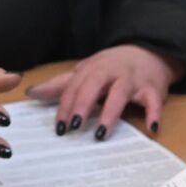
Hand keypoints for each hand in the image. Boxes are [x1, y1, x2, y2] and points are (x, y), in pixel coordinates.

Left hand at [28, 45, 183, 139]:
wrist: (150, 53)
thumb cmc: (113, 67)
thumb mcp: (87, 72)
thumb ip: (61, 84)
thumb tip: (31, 93)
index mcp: (93, 69)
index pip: (75, 87)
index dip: (66, 106)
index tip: (59, 127)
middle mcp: (112, 72)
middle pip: (94, 85)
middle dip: (82, 105)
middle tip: (73, 127)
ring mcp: (133, 80)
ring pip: (120, 93)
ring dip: (110, 112)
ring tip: (101, 133)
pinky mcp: (153, 89)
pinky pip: (153, 101)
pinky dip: (153, 113)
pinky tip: (151, 128)